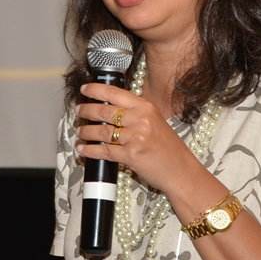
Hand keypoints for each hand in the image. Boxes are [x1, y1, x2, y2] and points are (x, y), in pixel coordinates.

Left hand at [75, 82, 206, 195]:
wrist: (181, 171)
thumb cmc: (169, 148)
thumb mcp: (155, 121)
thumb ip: (136, 113)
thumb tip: (111, 108)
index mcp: (146, 107)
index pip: (115, 93)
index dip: (96, 90)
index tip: (84, 89)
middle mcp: (141, 119)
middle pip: (104, 111)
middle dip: (86, 110)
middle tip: (78, 110)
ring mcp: (136, 137)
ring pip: (102, 132)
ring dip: (86, 132)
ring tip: (79, 131)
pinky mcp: (131, 155)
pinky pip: (104, 151)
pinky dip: (90, 151)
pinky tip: (83, 149)